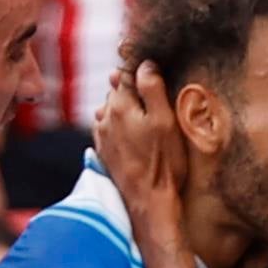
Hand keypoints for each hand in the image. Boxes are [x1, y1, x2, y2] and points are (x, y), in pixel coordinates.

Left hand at [93, 59, 188, 244]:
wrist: (148, 202)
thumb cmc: (163, 162)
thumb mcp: (165, 121)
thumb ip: (152, 89)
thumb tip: (145, 65)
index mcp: (121, 106)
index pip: (126, 74)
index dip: (140, 69)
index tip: (152, 68)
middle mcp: (105, 118)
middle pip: (116, 91)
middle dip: (131, 88)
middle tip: (152, 93)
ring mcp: (102, 136)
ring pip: (111, 109)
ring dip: (124, 107)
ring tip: (143, 114)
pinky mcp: (103, 152)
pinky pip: (108, 128)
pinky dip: (118, 124)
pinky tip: (132, 132)